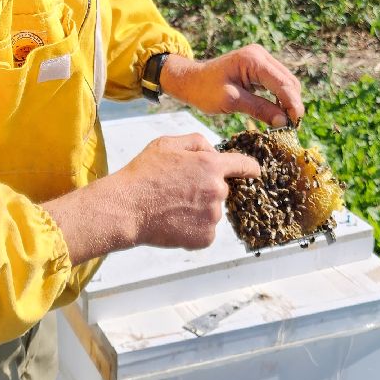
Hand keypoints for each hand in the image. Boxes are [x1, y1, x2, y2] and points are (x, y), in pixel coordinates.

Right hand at [42, 134, 259, 259]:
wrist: (127, 208)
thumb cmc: (144, 174)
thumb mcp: (167, 144)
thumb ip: (197, 142)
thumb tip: (214, 151)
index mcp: (212, 166)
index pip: (245, 165)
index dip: (250, 168)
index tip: (253, 172)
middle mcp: (217, 191)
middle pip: (223, 190)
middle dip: (208, 188)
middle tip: (180, 190)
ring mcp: (212, 216)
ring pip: (213, 211)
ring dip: (199, 209)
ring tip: (172, 206)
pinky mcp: (205, 237)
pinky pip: (205, 230)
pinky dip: (193, 228)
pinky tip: (174, 221)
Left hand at [159, 45, 304, 127]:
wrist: (190, 80)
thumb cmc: (204, 90)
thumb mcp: (231, 101)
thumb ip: (259, 109)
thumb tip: (283, 122)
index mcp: (254, 60)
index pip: (284, 84)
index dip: (293, 105)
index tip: (295, 125)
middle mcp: (260, 55)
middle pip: (289, 81)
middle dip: (293, 104)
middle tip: (291, 127)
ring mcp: (260, 59)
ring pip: (286, 82)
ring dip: (288, 101)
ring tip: (285, 122)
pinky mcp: (259, 67)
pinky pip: (277, 82)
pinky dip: (280, 97)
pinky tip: (277, 113)